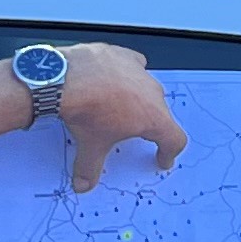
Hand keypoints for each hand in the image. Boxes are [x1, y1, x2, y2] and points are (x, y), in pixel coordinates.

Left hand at [50, 44, 187, 193]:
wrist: (66, 78)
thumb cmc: (86, 110)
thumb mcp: (90, 144)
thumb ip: (89, 168)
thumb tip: (83, 185)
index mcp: (153, 118)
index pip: (174, 139)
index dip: (168, 152)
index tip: (162, 158)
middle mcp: (153, 93)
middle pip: (159, 112)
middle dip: (148, 123)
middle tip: (131, 131)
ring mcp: (140, 72)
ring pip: (147, 88)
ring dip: (137, 98)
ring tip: (115, 105)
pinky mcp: (125, 56)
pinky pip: (134, 65)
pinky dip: (126, 74)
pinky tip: (111, 78)